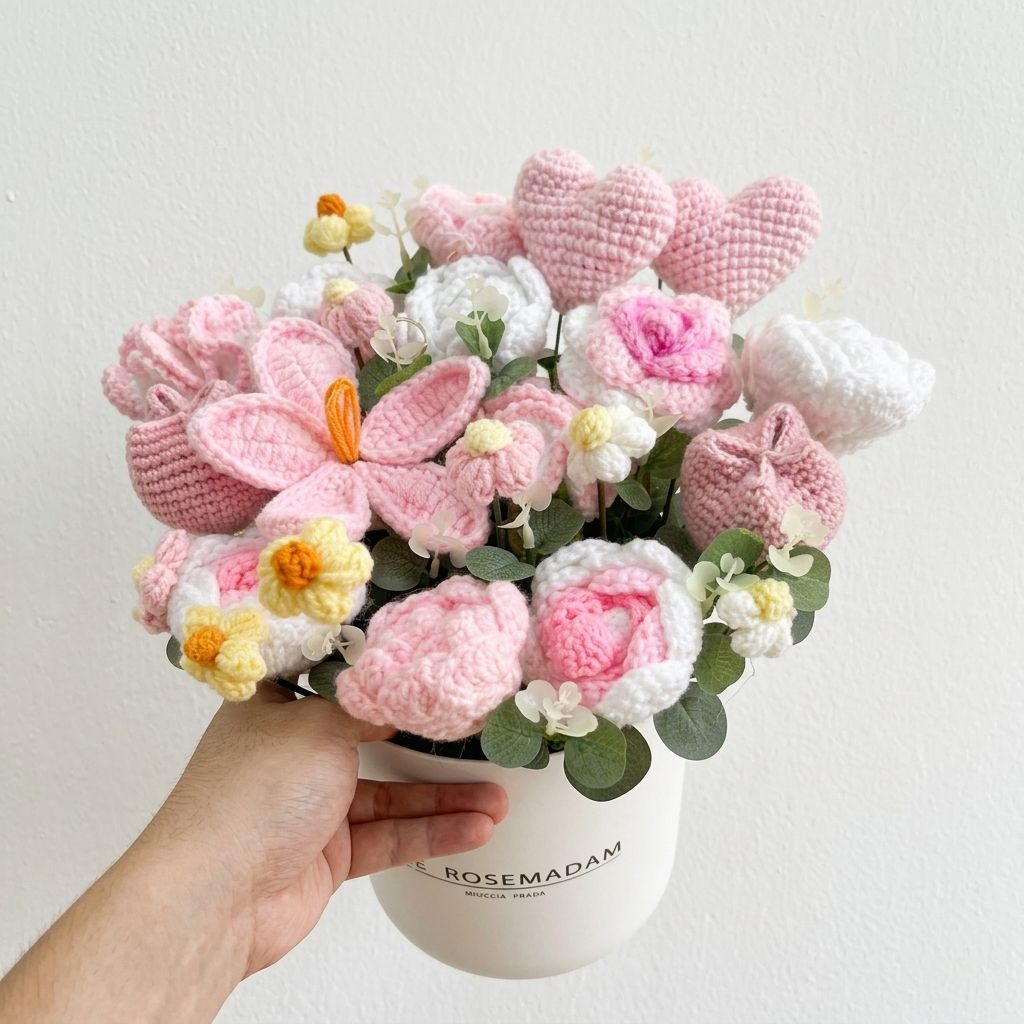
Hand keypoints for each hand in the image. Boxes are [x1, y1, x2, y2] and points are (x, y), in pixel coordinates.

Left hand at [141, 684, 507, 976]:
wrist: (217, 897)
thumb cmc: (249, 795)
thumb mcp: (319, 724)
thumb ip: (369, 707)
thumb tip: (404, 689)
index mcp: (276, 709)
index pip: (337, 683)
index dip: (382, 676)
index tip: (431, 669)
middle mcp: (294, 755)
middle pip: (373, 741)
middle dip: (428, 746)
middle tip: (479, 739)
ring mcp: (312, 807)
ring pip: (391, 795)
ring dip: (443, 798)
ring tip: (498, 798)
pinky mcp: (329, 856)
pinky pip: (390, 838)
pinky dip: (432, 834)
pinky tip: (474, 829)